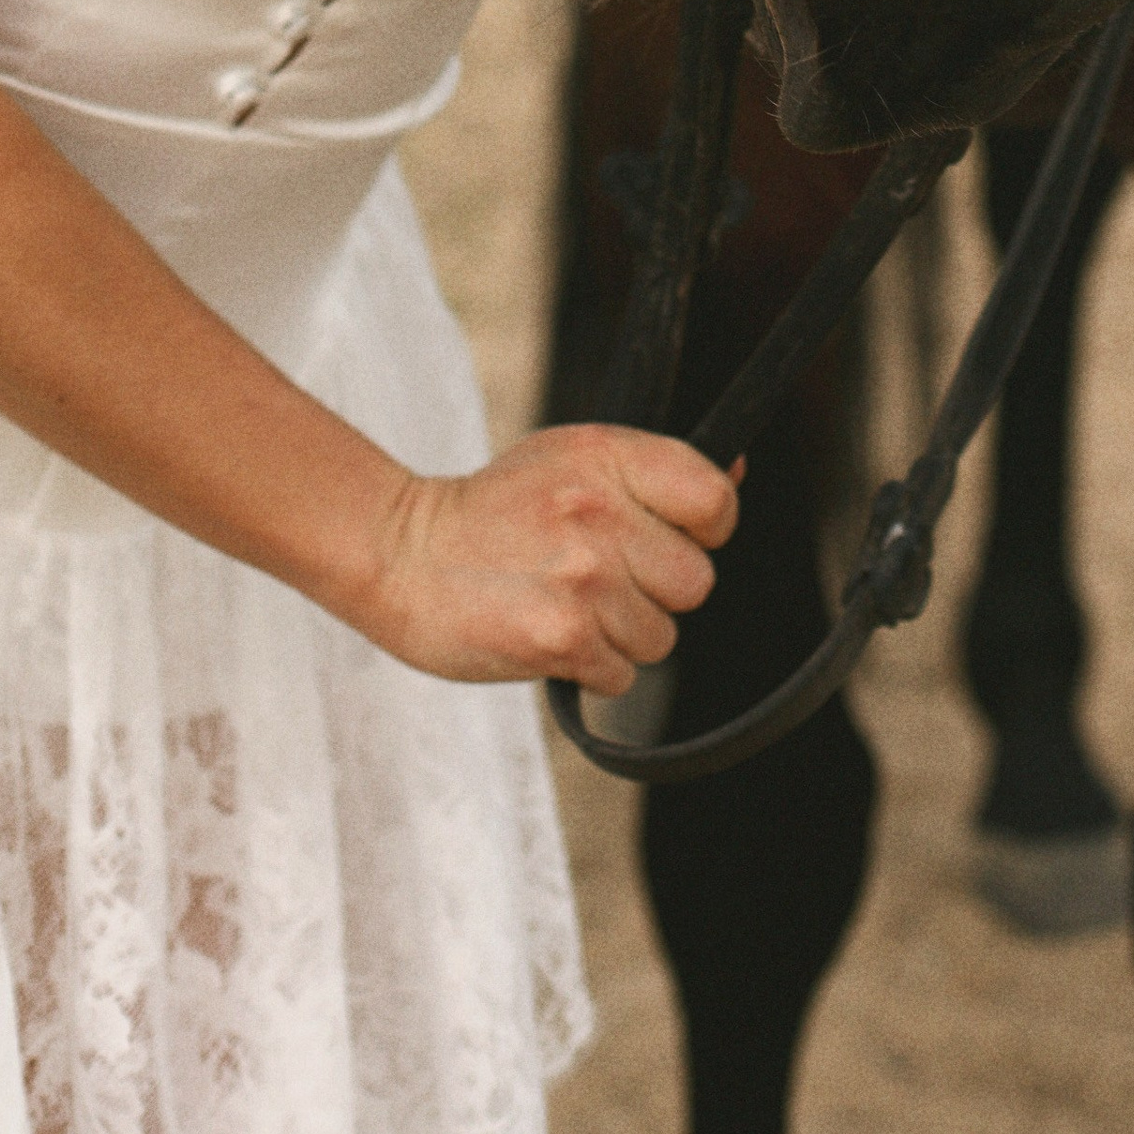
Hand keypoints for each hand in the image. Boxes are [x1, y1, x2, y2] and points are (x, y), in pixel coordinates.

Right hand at [354, 423, 740, 689]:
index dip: (706, 528)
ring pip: (660, 637)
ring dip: (620, 634)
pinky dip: (590, 667)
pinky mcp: (561, 638)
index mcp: (606, 457)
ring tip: (563, 602)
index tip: (671, 536)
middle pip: (695, 582)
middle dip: (656, 590)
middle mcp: (601, 513)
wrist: (398, 553)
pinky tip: (547, 631)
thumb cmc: (490, 510)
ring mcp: (583, 578)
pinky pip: (620, 676)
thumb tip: (735, 473)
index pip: (715, 500)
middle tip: (599, 576)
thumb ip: (649, 472)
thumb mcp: (567, 458)